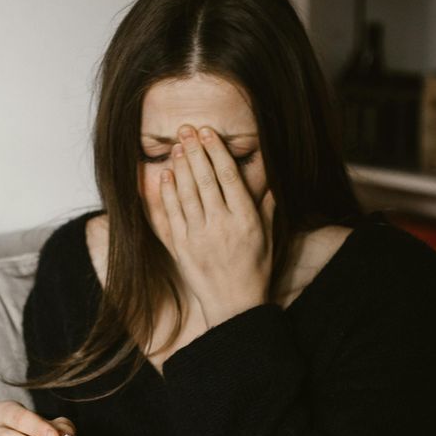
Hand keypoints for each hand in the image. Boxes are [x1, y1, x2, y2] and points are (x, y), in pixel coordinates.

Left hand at [150, 125, 275, 327]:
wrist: (234, 306)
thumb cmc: (255, 270)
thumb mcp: (268, 236)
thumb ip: (266, 206)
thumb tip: (270, 178)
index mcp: (245, 220)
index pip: (228, 177)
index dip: (216, 152)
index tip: (208, 133)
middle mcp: (221, 225)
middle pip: (205, 180)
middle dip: (195, 151)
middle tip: (186, 129)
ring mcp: (198, 237)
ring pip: (186, 194)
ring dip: (180, 167)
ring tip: (177, 146)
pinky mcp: (181, 248)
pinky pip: (171, 215)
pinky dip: (166, 194)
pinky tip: (165, 176)